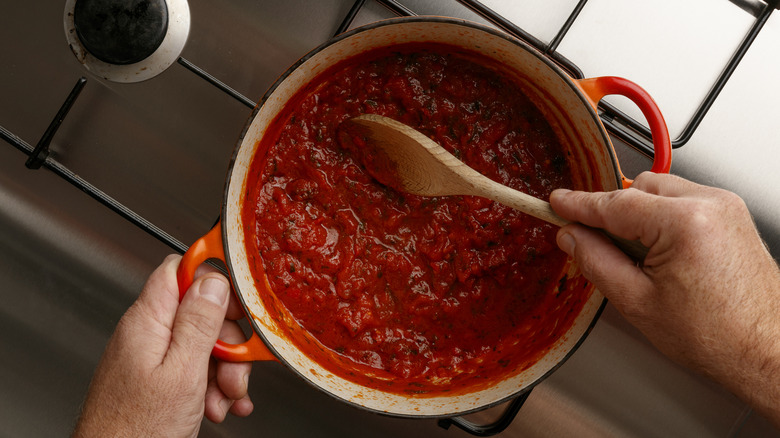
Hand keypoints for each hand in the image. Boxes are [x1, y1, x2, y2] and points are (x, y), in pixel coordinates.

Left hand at [73, 255, 253, 436]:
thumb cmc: (135, 432)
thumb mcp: (182, 373)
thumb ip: (198, 323)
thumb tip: (214, 281)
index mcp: (147, 321)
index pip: (181, 270)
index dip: (213, 279)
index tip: (239, 302)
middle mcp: (147, 334)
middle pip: (200, 312)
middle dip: (228, 342)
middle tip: (236, 370)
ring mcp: (151, 357)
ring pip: (202, 345)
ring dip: (224, 371)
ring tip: (225, 400)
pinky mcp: (156, 379)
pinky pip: (193, 369)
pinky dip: (212, 386)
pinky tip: (219, 406)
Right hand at [550, 172, 779, 423]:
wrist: (766, 352)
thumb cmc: (717, 336)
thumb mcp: (636, 301)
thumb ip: (596, 261)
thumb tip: (571, 237)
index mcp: (684, 222)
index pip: (615, 203)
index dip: (579, 204)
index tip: (557, 202)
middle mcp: (710, 204)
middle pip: (638, 188)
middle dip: (613, 212)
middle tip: (593, 243)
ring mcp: (725, 208)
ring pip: (660, 192)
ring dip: (638, 216)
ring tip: (635, 258)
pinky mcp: (732, 216)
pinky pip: (682, 202)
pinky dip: (662, 220)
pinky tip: (658, 255)